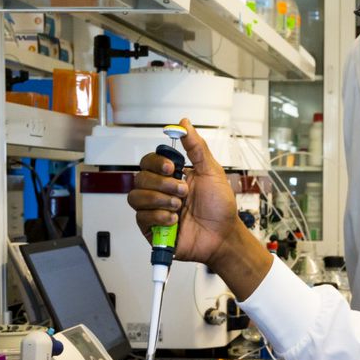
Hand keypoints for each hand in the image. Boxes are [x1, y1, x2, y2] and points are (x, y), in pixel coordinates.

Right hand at [127, 118, 238, 267]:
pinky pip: (141, 217)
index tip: (171, 167)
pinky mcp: (152, 228)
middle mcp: (161, 191)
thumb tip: (184, 123)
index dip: (156, 162)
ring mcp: (155, 209)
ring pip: (136, 197)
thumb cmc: (220, 207)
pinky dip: (159, 216)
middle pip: (140, 177)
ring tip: (179, 206)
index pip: (149, 161)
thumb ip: (196, 148)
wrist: (223, 235)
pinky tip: (175, 220)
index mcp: (172, 176)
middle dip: (162, 183)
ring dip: (159, 199)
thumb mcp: (212, 172)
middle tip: (183, 191)